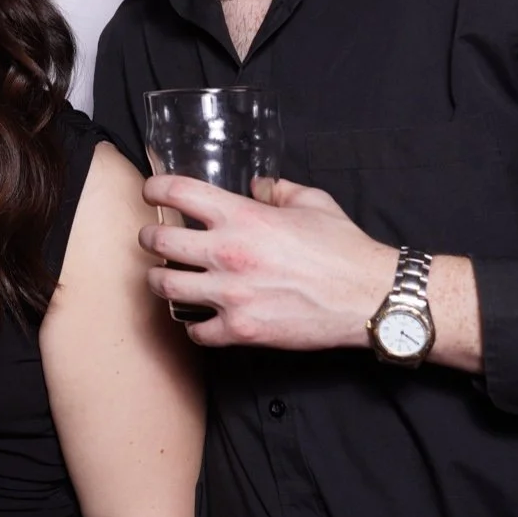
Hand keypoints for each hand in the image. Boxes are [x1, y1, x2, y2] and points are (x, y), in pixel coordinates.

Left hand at [138, 175, 395, 351]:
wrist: (369, 296)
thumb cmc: (344, 248)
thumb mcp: (312, 202)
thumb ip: (278, 190)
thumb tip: (258, 185)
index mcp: (242, 216)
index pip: (177, 192)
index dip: (155, 188)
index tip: (151, 192)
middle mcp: (228, 252)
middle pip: (158, 241)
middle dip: (148, 238)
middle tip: (152, 239)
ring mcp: (230, 294)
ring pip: (165, 286)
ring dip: (159, 280)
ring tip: (166, 277)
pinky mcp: (241, 330)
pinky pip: (196, 331)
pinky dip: (194, 325)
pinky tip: (200, 318)